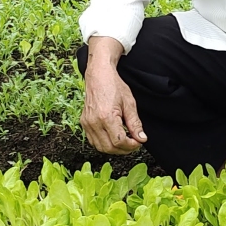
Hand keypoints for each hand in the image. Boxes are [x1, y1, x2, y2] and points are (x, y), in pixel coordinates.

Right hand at [81, 36, 146, 154]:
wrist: (99, 76)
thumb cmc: (114, 86)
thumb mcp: (129, 104)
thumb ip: (135, 123)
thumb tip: (142, 138)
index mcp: (106, 117)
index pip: (119, 141)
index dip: (131, 145)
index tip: (139, 142)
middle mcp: (94, 122)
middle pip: (109, 148)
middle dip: (124, 149)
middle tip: (134, 143)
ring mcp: (87, 123)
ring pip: (100, 147)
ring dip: (114, 149)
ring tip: (125, 141)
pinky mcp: (84, 123)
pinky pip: (93, 141)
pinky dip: (104, 144)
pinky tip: (113, 137)